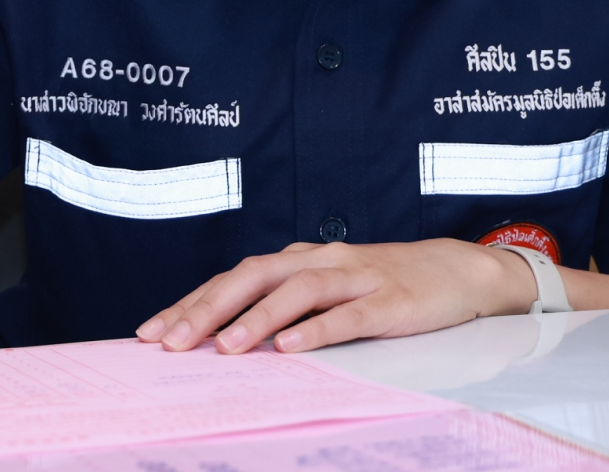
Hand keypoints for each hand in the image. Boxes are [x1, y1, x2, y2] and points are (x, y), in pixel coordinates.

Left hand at [136, 238, 535, 355]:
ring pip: (297, 292)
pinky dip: (316, 330)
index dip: (191, 302)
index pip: (234, 277)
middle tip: (169, 340)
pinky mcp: (389, 302)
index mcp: (300, 259)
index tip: (151, 330)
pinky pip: (348, 316)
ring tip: (222, 347)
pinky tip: (289, 348)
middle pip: (254, 277)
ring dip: (255, 319)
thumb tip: (224, 336)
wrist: (457, 272)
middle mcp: (321, 261)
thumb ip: (285, 304)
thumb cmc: (383, 284)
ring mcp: (356, 279)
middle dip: (207, 309)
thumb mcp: (329, 287)